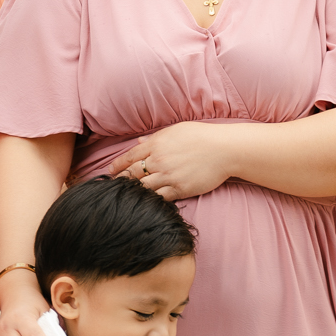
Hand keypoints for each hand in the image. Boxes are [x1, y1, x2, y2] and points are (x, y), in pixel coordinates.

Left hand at [109, 123, 236, 201]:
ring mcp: (168, 176)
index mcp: (156, 144)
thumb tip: (139, 141)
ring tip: (124, 199)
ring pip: (142, 189)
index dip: (117, 165)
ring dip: (133, 194)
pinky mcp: (179, 189)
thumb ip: (155, 138)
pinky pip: (159, 198)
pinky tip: (144, 205)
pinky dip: (150, 201)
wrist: (225, 149)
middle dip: (120, 181)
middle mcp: (159, 160)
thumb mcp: (176, 131)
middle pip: (131, 174)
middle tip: (112, 188)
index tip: (110, 171)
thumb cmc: (202, 136)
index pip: (129, 156)